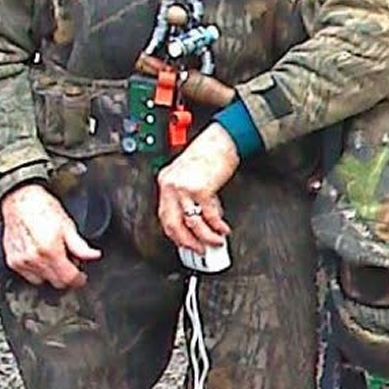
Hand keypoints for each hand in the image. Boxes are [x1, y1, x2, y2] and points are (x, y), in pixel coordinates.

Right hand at [0, 183, 100, 289]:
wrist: (19, 200)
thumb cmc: (42, 209)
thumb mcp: (68, 225)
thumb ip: (81, 246)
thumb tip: (94, 256)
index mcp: (50, 250)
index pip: (67, 278)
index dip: (78, 280)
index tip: (82, 277)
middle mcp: (33, 259)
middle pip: (55, 282)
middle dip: (67, 276)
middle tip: (72, 263)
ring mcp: (21, 262)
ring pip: (41, 281)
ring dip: (52, 274)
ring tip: (56, 258)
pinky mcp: (12, 262)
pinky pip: (28, 276)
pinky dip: (38, 271)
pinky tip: (43, 257)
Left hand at [156, 123, 240, 254]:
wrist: (223, 138)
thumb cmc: (210, 151)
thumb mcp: (191, 174)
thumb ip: (190, 195)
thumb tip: (200, 217)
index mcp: (166, 182)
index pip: (165, 216)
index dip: (175, 233)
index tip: (186, 242)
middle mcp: (171, 186)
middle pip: (173, 224)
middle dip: (186, 242)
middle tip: (198, 250)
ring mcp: (185, 188)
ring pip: (191, 223)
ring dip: (205, 237)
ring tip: (214, 242)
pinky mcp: (201, 189)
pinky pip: (208, 215)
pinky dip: (217, 226)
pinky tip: (223, 229)